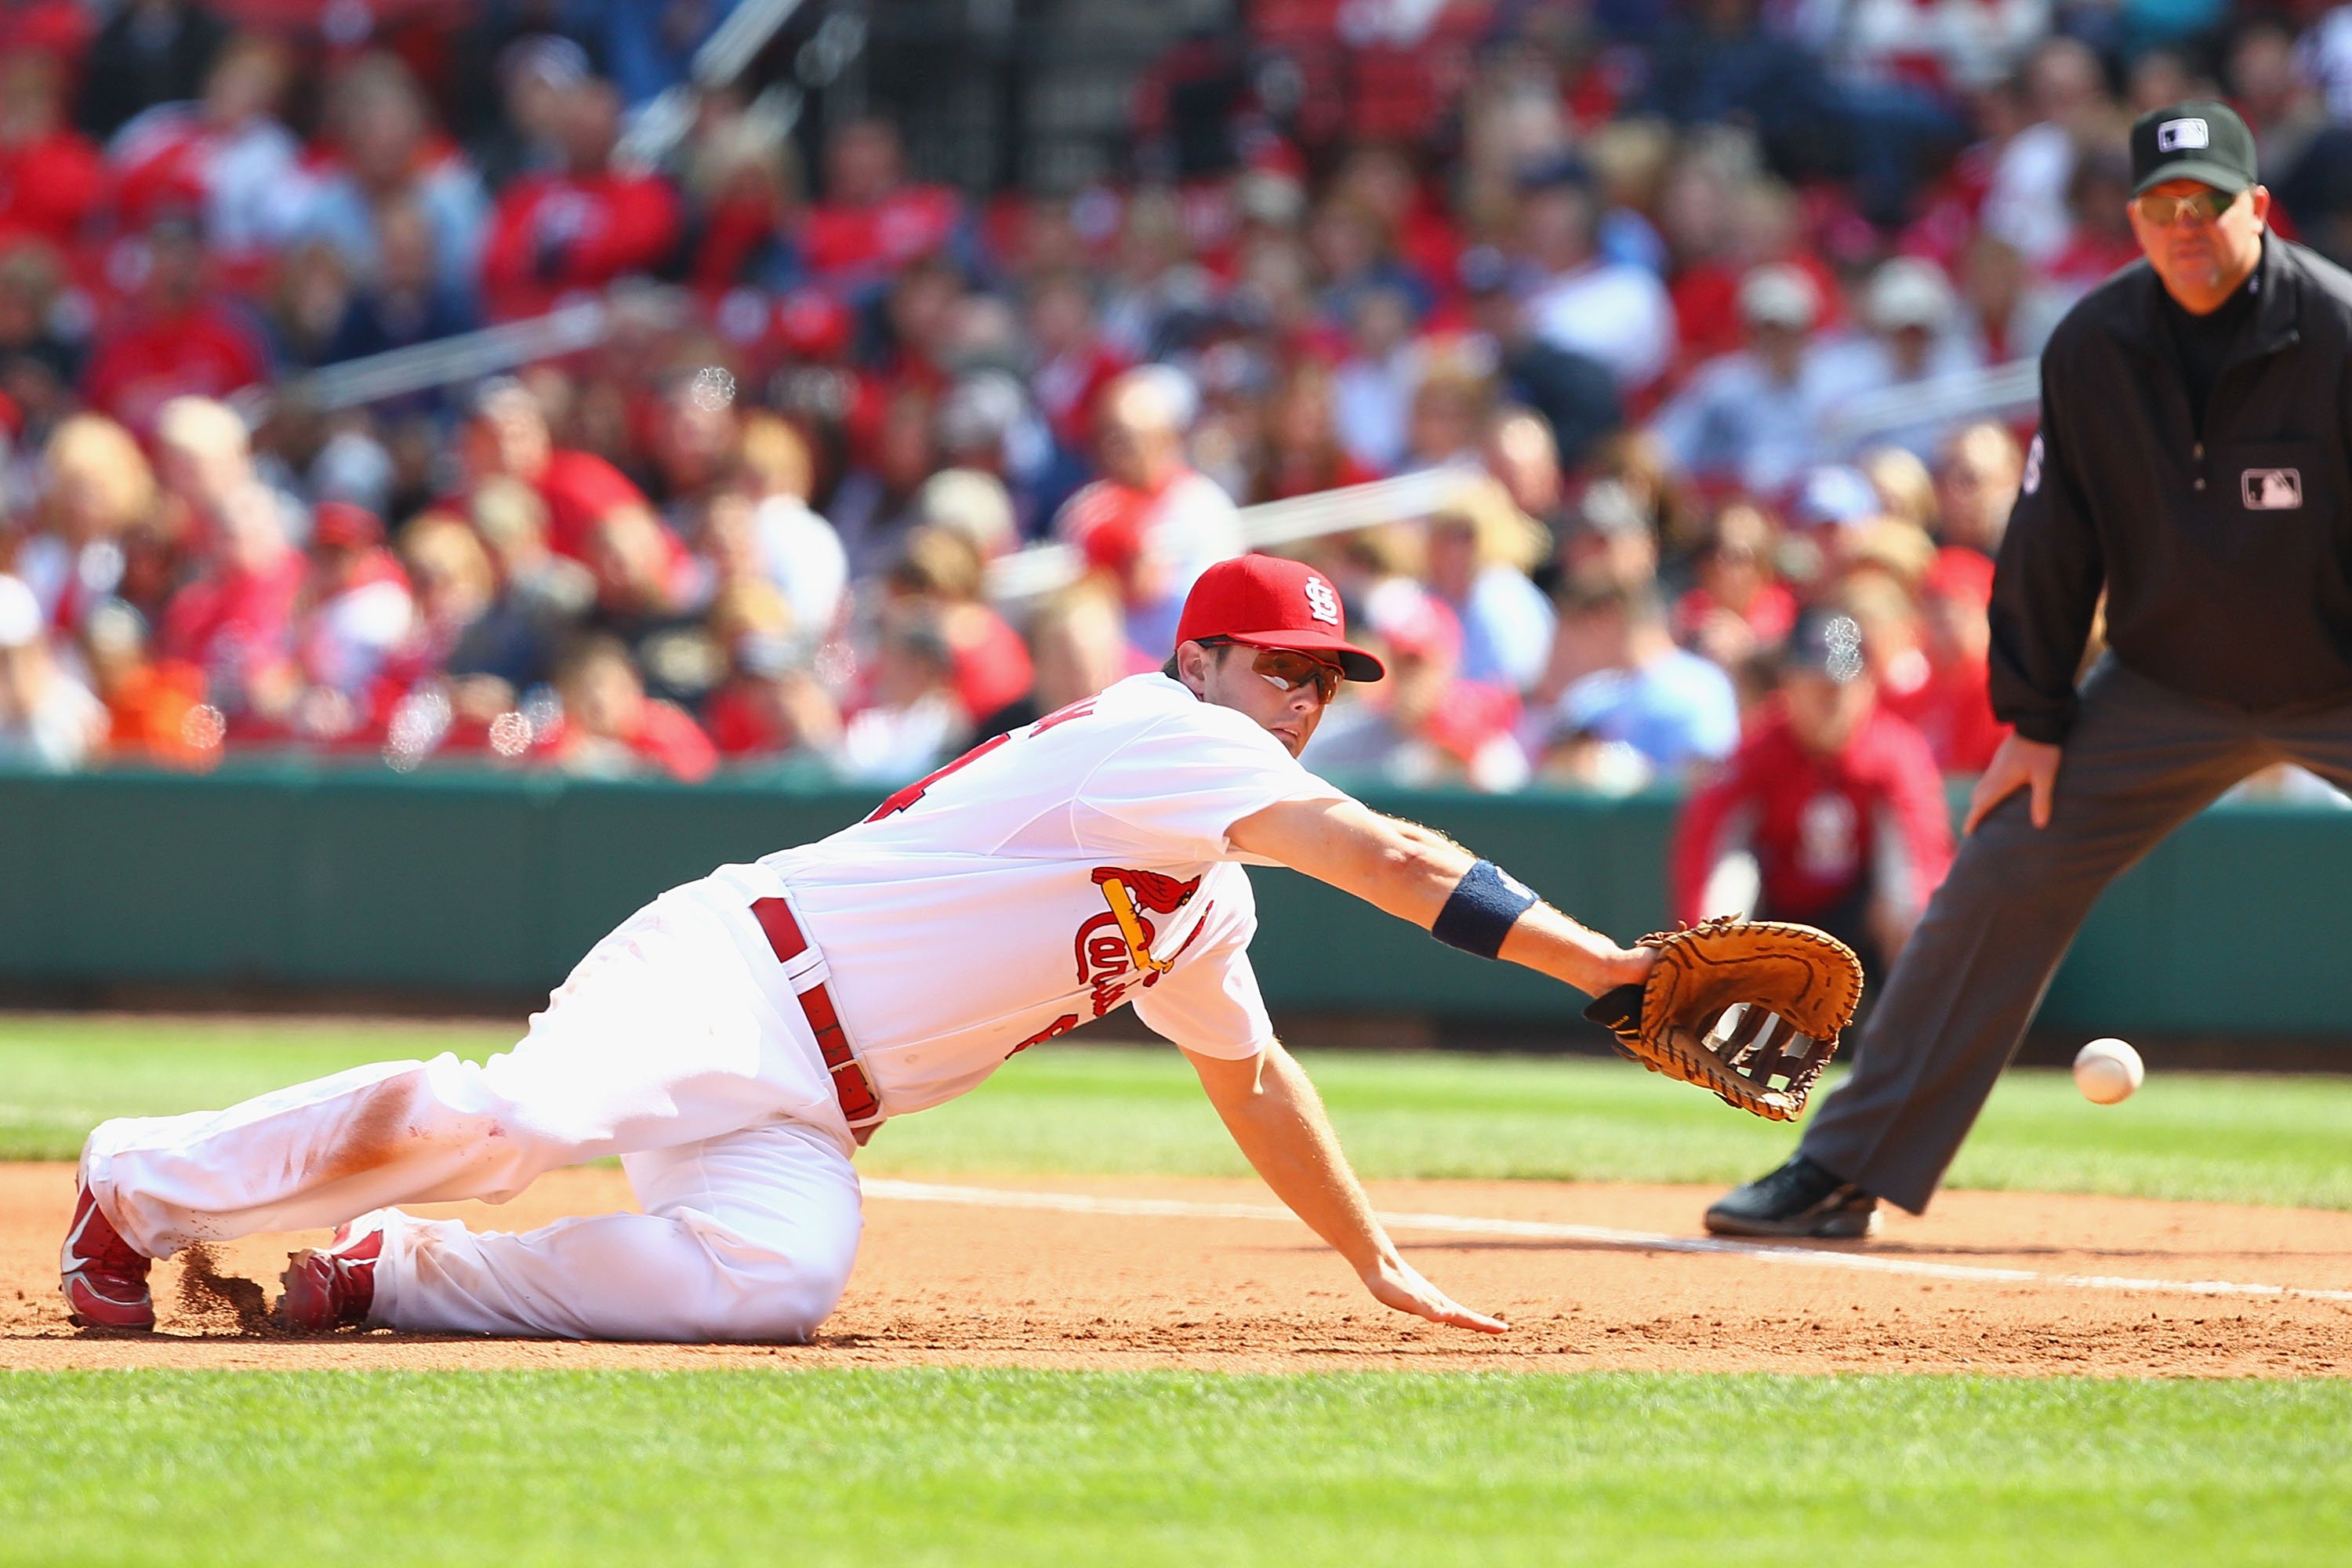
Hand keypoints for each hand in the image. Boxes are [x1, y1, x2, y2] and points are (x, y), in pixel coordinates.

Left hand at [1360, 1255, 1508, 1333]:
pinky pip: (1438, 1308)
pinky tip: (1445, 1314)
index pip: (1467, 1318)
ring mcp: (1428, 1298)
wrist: (1377, 1264)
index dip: (1485, 1325)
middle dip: (1482, 1324)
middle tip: (1501, 1329)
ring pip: (1453, 1311)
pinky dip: (1448, 1314)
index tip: (1505, 1329)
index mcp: (1439, 1304)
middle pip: (1465, 1316)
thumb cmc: (1391, 1285)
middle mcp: (1437, 1301)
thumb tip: (1448, 1317)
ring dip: (1468, 1319)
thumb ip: (1429, 1310)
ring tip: (1478, 1324)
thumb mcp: (1410, 1301)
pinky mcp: (1416, 1296)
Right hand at [1963, 733, 2062, 834]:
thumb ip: (2041, 800)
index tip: (1968, 832)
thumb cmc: (2042, 750)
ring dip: (1981, 800)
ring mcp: (1996, 764)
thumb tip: (2040, 825)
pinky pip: (1988, 778)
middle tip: (1977, 825)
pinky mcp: (2001, 758)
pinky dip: (1987, 789)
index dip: (1974, 818)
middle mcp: (1994, 773)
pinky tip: (1998, 790)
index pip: (1982, 803)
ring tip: (1987, 810)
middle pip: (1978, 796)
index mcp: (2001, 780)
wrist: (2037, 722)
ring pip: (1981, 786)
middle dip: (1976, 811)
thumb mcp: (2046, 776)